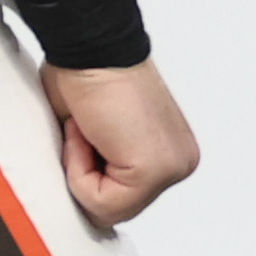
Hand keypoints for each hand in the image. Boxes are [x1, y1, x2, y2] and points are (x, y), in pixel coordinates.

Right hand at [42, 59, 198, 229]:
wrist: (90, 45)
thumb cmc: (87, 74)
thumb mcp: (95, 136)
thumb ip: (99, 166)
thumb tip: (76, 197)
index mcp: (170, 154)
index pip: (122, 198)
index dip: (87, 172)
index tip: (87, 131)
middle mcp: (178, 163)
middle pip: (116, 209)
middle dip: (84, 174)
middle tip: (85, 129)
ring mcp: (171, 168)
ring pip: (106, 209)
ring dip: (80, 169)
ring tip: (87, 127)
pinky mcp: (154, 170)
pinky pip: (100, 201)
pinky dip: (78, 168)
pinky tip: (88, 130)